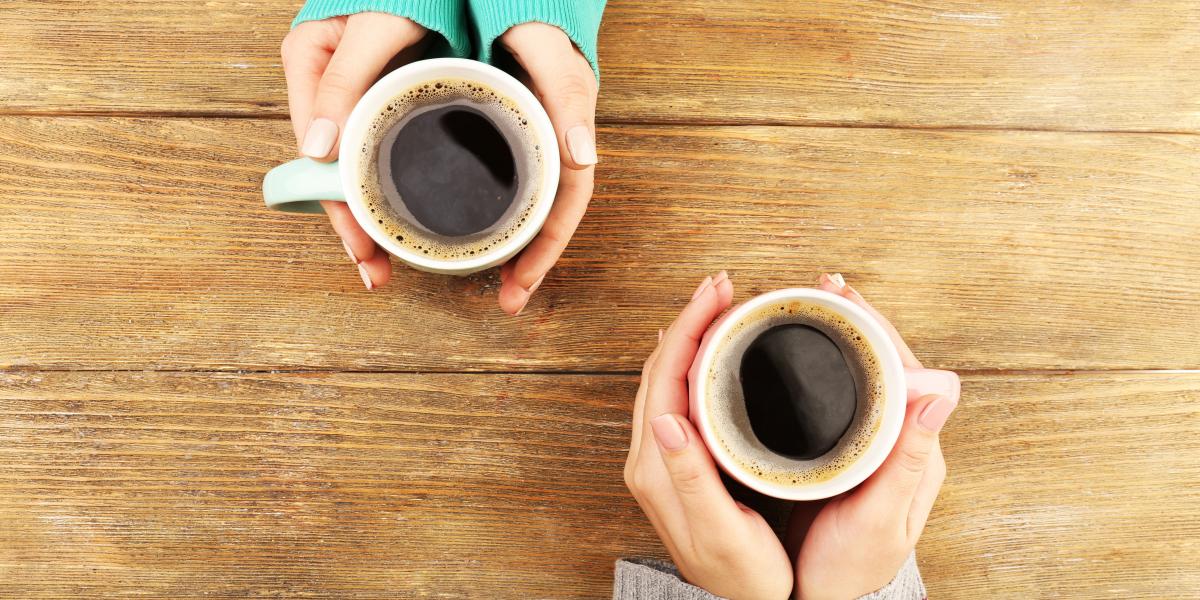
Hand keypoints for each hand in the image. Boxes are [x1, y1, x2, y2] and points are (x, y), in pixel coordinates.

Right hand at [281, 13, 427, 289]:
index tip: (362, 244)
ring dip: (363, 218)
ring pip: (348, 170)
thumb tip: (320, 148)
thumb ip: (345, 80)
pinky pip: (370, 154)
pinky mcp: (376, 103)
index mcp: (310, 61)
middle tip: (374, 269)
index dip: (340, 202)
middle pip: (330, 169)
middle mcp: (323, 84)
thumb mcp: (376, 27)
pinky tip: (389, 224)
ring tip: (379, 266)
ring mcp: (348, 97)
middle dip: (352, 223)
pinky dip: (378, 190)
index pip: (318, 151)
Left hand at [495, 23, 598, 314]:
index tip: (522, 285)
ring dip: (516, 247)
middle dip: (531, 263)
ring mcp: (530, 140)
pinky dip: (496, 214)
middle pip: (548, 214)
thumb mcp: (552, 52)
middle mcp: (553, 141)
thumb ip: (569, 94)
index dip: (548, 247)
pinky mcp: (505, 132)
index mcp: (569, 130)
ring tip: (498, 285)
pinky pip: (509, 184)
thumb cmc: (536, 15)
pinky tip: (477, 231)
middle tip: (508, 301)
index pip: (567, 202)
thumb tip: (584, 157)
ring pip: (530, 205)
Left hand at [624, 272, 794, 599]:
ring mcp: (660, 457)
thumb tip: (667, 417)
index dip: (690, 326)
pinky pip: (677, 394)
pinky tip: (711, 350)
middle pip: (662, 368)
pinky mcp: (675, 460)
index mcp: (657, 466)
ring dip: (690, 335)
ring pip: (667, 378)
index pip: (666, 377)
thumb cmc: (741, 574)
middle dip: (691, 319)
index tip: (719, 291)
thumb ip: (691, 476)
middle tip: (724, 285)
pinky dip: (694, 361)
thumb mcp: (720, 531)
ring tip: (720, 304)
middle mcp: (651, 456)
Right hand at [786, 273, 960, 599]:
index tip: (844, 296)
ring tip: (812, 304)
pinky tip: (800, 353)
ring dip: (839, 337)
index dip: (874, 328)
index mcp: (915, 449)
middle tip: (823, 286)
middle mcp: (897, 439)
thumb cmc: (852, 567)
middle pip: (882, 363)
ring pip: (861, 376)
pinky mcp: (845, 451)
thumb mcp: (880, 516)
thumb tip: (943, 388)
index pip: (904, 369)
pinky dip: (822, 366)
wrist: (824, 599)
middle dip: (854, 320)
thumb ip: (907, 458)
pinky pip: (840, 396)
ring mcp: (871, 444)